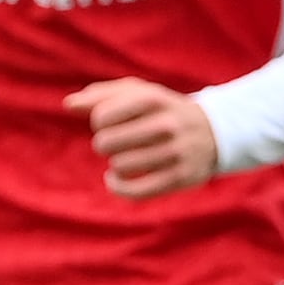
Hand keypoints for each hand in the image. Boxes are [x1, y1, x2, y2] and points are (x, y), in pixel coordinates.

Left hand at [73, 78, 221, 199]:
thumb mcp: (139, 93)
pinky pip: (135, 191)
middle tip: (115, 142)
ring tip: (123, 158)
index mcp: (154, 98)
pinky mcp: (180, 178)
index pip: (102, 116)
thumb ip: (100, 95)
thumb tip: (68, 105)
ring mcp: (176, 152)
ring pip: (120, 166)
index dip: (98, 121)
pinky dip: (116, 186)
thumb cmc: (163, 110)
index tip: (109, 122)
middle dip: (104, 144)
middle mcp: (167, 124)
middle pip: (106, 142)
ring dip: (115, 164)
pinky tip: (113, 179)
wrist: (215, 132)